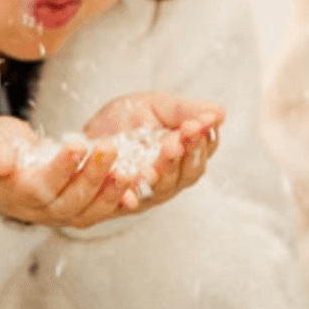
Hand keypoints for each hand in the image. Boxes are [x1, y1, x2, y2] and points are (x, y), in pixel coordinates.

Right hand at [0, 117, 137, 230]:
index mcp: (17, 192)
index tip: (76, 146)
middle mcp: (41, 210)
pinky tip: (140, 184)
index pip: (40, 186)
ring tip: (130, 168)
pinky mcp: (81, 209)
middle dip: (92, 176)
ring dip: (111, 191)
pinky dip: (122, 200)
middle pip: (70, 202)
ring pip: (90, 211)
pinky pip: (103, 210)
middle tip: (109, 148)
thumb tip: (2, 162)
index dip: (60, 169)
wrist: (0, 167)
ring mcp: (63, 213)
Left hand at [81, 92, 223, 206]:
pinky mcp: (125, 201)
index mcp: (187, 151)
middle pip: (189, 171)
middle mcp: (174, 175)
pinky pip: (130, 202)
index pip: (205, 148)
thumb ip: (185, 110)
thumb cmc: (130, 119)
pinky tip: (128, 194)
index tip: (195, 124)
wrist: (89, 135)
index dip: (201, 138)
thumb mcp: (158, 106)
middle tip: (177, 140)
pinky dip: (130, 198)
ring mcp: (152, 191)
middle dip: (185, 155)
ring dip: (163, 173)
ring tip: (157, 160)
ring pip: (164, 187)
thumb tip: (218, 114)